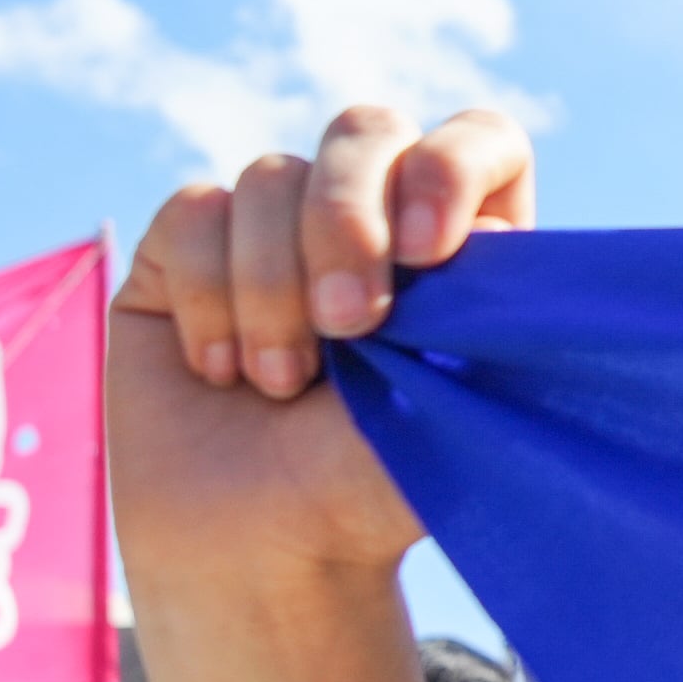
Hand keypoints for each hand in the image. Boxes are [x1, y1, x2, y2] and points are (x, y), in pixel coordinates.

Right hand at [109, 108, 537, 584]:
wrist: (259, 550)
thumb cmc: (369, 487)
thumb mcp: (452, 418)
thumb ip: (484, 330)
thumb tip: (496, 235)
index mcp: (460, 244)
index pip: (481, 140)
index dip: (453, 168)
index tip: (434, 251)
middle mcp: (370, 216)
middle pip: (366, 130)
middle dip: (349, 219)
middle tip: (352, 327)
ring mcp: (275, 225)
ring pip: (270, 175)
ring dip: (274, 288)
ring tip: (283, 385)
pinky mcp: (185, 249)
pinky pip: (193, 213)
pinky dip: (210, 298)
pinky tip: (222, 373)